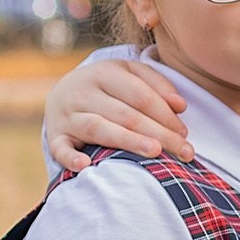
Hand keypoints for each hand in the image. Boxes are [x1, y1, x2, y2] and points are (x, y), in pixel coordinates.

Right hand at [45, 58, 193, 171]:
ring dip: (128, 141)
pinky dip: (70, 158)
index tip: (185, 133)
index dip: (166, 115)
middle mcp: (83, 92)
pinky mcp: (55, 135)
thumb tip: (181, 106)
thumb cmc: (109, 85)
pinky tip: (86, 166)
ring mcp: (67, 115)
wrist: (63, 90)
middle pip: (126, 115)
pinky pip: (59, 148)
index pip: (141, 96)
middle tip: (184, 151)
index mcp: (104, 72)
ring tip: (155, 152)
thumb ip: (157, 84)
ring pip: (99, 129)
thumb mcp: (131, 74)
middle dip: (159, 133)